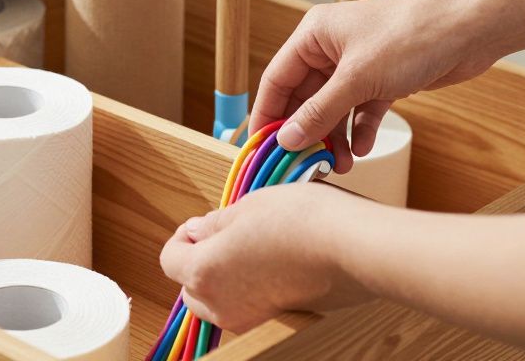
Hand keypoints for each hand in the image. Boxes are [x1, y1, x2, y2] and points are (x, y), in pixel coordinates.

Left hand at [159, 183, 372, 331]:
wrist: (355, 248)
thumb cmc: (301, 221)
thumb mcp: (247, 206)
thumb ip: (214, 223)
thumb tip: (198, 231)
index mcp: (203, 273)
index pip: (169, 260)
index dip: (181, 236)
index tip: (201, 221)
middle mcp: (222, 305)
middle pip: (191, 287)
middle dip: (199, 260)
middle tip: (224, 232)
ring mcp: (251, 317)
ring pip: (219, 300)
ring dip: (224, 275)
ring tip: (252, 243)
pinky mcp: (279, 318)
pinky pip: (249, 304)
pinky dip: (251, 286)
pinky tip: (273, 259)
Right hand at [251, 0, 499, 170]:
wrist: (469, 31)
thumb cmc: (411, 37)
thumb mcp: (358, 79)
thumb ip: (319, 112)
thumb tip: (286, 139)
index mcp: (314, 35)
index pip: (277, 79)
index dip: (268, 114)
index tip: (263, 147)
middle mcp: (330, 48)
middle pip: (304, 98)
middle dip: (307, 132)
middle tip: (306, 163)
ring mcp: (356, 65)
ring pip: (333, 108)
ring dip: (334, 137)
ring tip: (340, 165)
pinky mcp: (381, 79)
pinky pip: (359, 110)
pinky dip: (359, 130)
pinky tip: (363, 149)